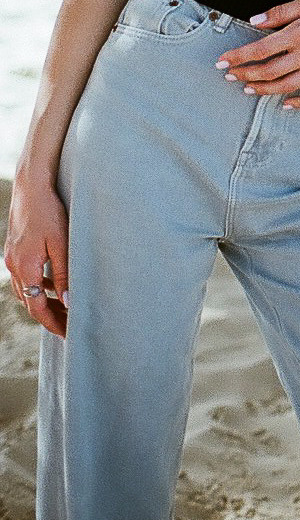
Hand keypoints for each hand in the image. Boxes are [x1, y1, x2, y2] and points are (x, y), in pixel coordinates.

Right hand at [4, 169, 69, 337]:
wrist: (31, 187)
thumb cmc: (49, 212)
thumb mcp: (61, 243)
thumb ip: (63, 274)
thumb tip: (68, 301)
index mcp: (25, 268)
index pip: (38, 308)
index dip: (53, 323)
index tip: (68, 333)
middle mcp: (14, 267)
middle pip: (30, 302)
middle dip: (49, 316)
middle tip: (68, 325)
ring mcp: (12, 258)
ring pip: (26, 291)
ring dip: (42, 302)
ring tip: (62, 309)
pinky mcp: (14, 250)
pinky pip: (25, 276)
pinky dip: (38, 285)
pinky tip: (51, 284)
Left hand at [215, 0, 299, 107]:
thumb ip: (281, 12)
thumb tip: (255, 21)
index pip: (260, 50)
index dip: (238, 57)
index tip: (222, 61)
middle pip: (269, 71)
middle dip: (245, 74)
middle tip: (229, 75)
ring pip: (286, 86)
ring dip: (264, 90)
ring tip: (248, 90)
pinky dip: (298, 103)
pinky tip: (286, 104)